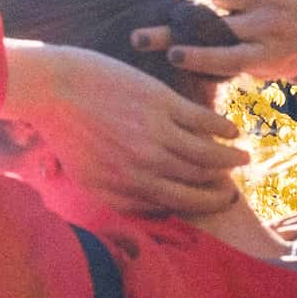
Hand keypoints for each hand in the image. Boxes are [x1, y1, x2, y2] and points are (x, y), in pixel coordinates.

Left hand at [1, 40, 249, 215]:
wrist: (53, 87)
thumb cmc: (67, 131)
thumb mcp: (88, 176)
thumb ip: (121, 197)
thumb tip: (153, 211)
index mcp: (126, 187)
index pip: (175, 205)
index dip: (201, 205)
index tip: (214, 201)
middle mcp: (144, 166)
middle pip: (196, 185)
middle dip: (219, 191)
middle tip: (233, 188)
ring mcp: (155, 134)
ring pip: (206, 156)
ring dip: (230, 159)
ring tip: (243, 158)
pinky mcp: (162, 103)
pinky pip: (203, 123)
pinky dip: (222, 129)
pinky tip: (232, 130)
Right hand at [132, 0, 296, 83]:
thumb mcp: (274, 65)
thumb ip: (239, 63)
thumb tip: (190, 63)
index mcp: (268, 55)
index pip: (224, 60)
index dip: (195, 58)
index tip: (172, 55)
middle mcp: (267, 26)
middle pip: (210, 26)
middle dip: (171, 31)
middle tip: (139, 36)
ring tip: (217, 2)